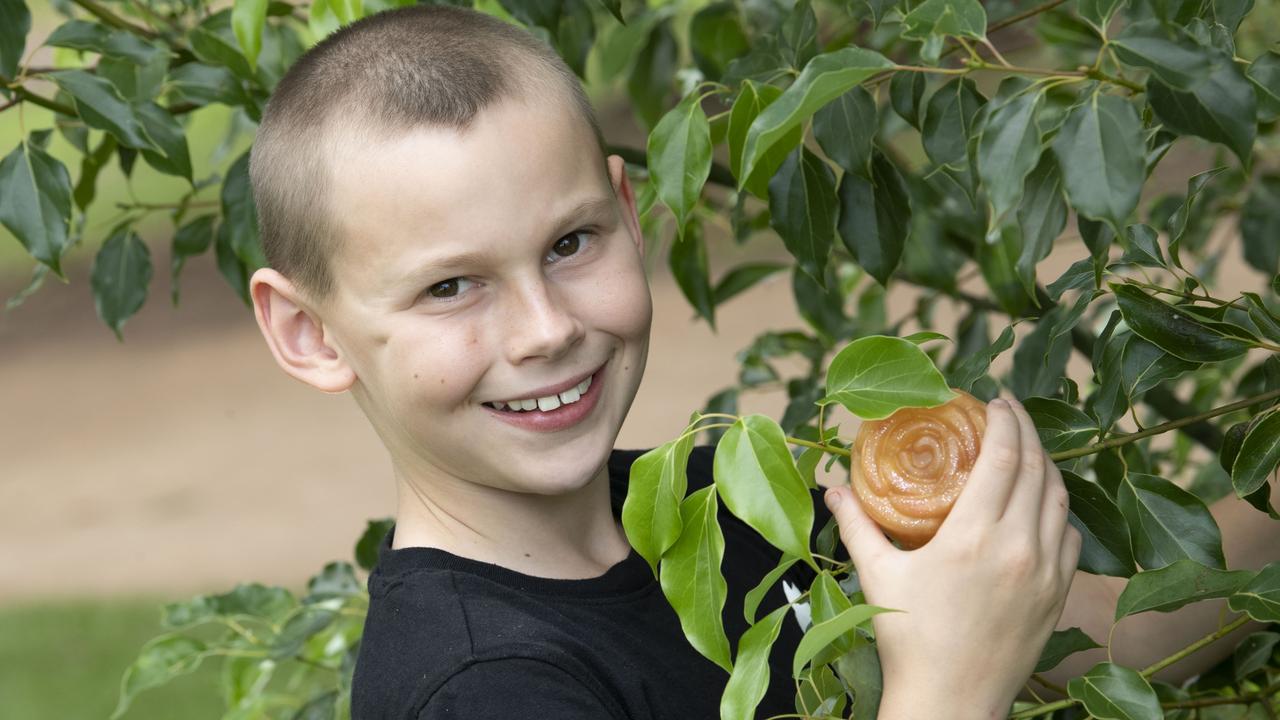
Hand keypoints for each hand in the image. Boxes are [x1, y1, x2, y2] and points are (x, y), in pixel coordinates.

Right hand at [823, 396, 1081, 718]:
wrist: (951, 700)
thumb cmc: (908, 638)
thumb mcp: (877, 575)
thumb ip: (856, 524)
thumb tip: (833, 487)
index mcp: (974, 536)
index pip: (1004, 457)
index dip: (1005, 420)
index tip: (994, 401)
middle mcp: (1019, 547)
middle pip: (1038, 467)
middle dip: (1028, 430)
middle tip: (1009, 411)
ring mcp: (1046, 572)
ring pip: (1060, 499)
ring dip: (1046, 465)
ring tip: (1025, 450)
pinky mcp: (1058, 594)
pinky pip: (1069, 536)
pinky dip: (1057, 509)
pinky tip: (1039, 505)